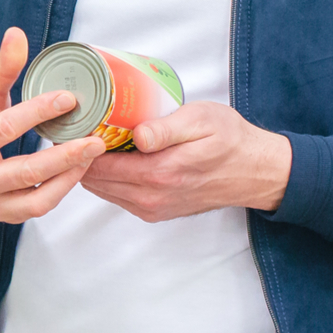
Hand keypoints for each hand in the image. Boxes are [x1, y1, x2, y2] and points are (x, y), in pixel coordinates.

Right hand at [0, 27, 106, 222]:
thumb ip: (0, 69)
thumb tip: (17, 34)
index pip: (5, 128)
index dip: (39, 112)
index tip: (70, 98)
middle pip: (26, 171)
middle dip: (66, 156)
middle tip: (96, 140)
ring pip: (37, 198)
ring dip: (69, 177)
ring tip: (92, 155)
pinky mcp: (1, 216)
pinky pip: (38, 208)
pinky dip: (60, 190)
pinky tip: (77, 171)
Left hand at [80, 101, 291, 221]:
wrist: (255, 171)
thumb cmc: (230, 140)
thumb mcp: (201, 121)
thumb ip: (166, 129)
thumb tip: (138, 135)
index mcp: (159, 174)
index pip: (97, 165)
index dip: (81, 144)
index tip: (78, 123)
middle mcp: (151, 198)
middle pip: (94, 180)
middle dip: (82, 156)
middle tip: (80, 129)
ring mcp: (152, 208)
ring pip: (102, 190)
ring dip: (93, 168)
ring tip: (94, 140)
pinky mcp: (155, 212)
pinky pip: (118, 196)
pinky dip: (109, 179)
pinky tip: (114, 157)